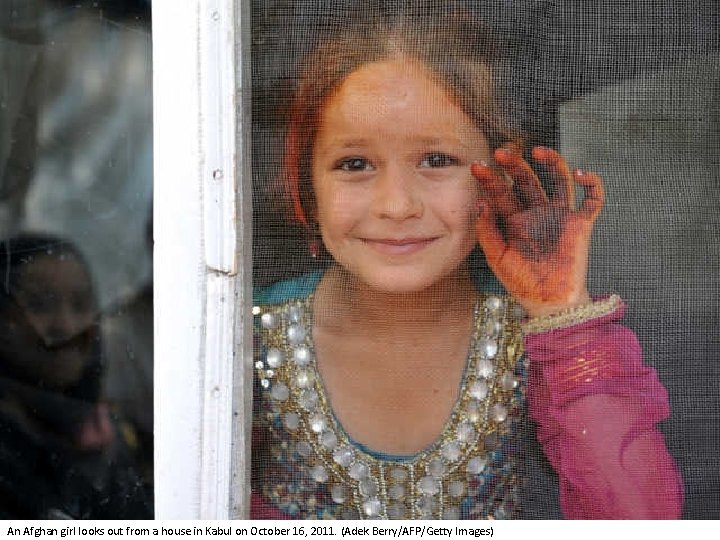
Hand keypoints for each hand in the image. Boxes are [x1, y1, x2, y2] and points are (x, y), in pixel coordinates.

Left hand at [471, 146, 603, 317]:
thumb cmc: (521, 283)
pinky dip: (592, 183)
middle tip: (502, 153)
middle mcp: (537, 214)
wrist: (549, 303)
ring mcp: (560, 216)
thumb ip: (487, 230)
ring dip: (551, 162)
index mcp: (514, 221)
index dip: (490, 179)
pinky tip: (580, 173)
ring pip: (559, 180)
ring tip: (538, 150)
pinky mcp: (582, 224)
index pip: (501, 193)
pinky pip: (593, 199)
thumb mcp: (496, 257)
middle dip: (515, 165)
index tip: (476, 167)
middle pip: (527, 180)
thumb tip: (481, 201)